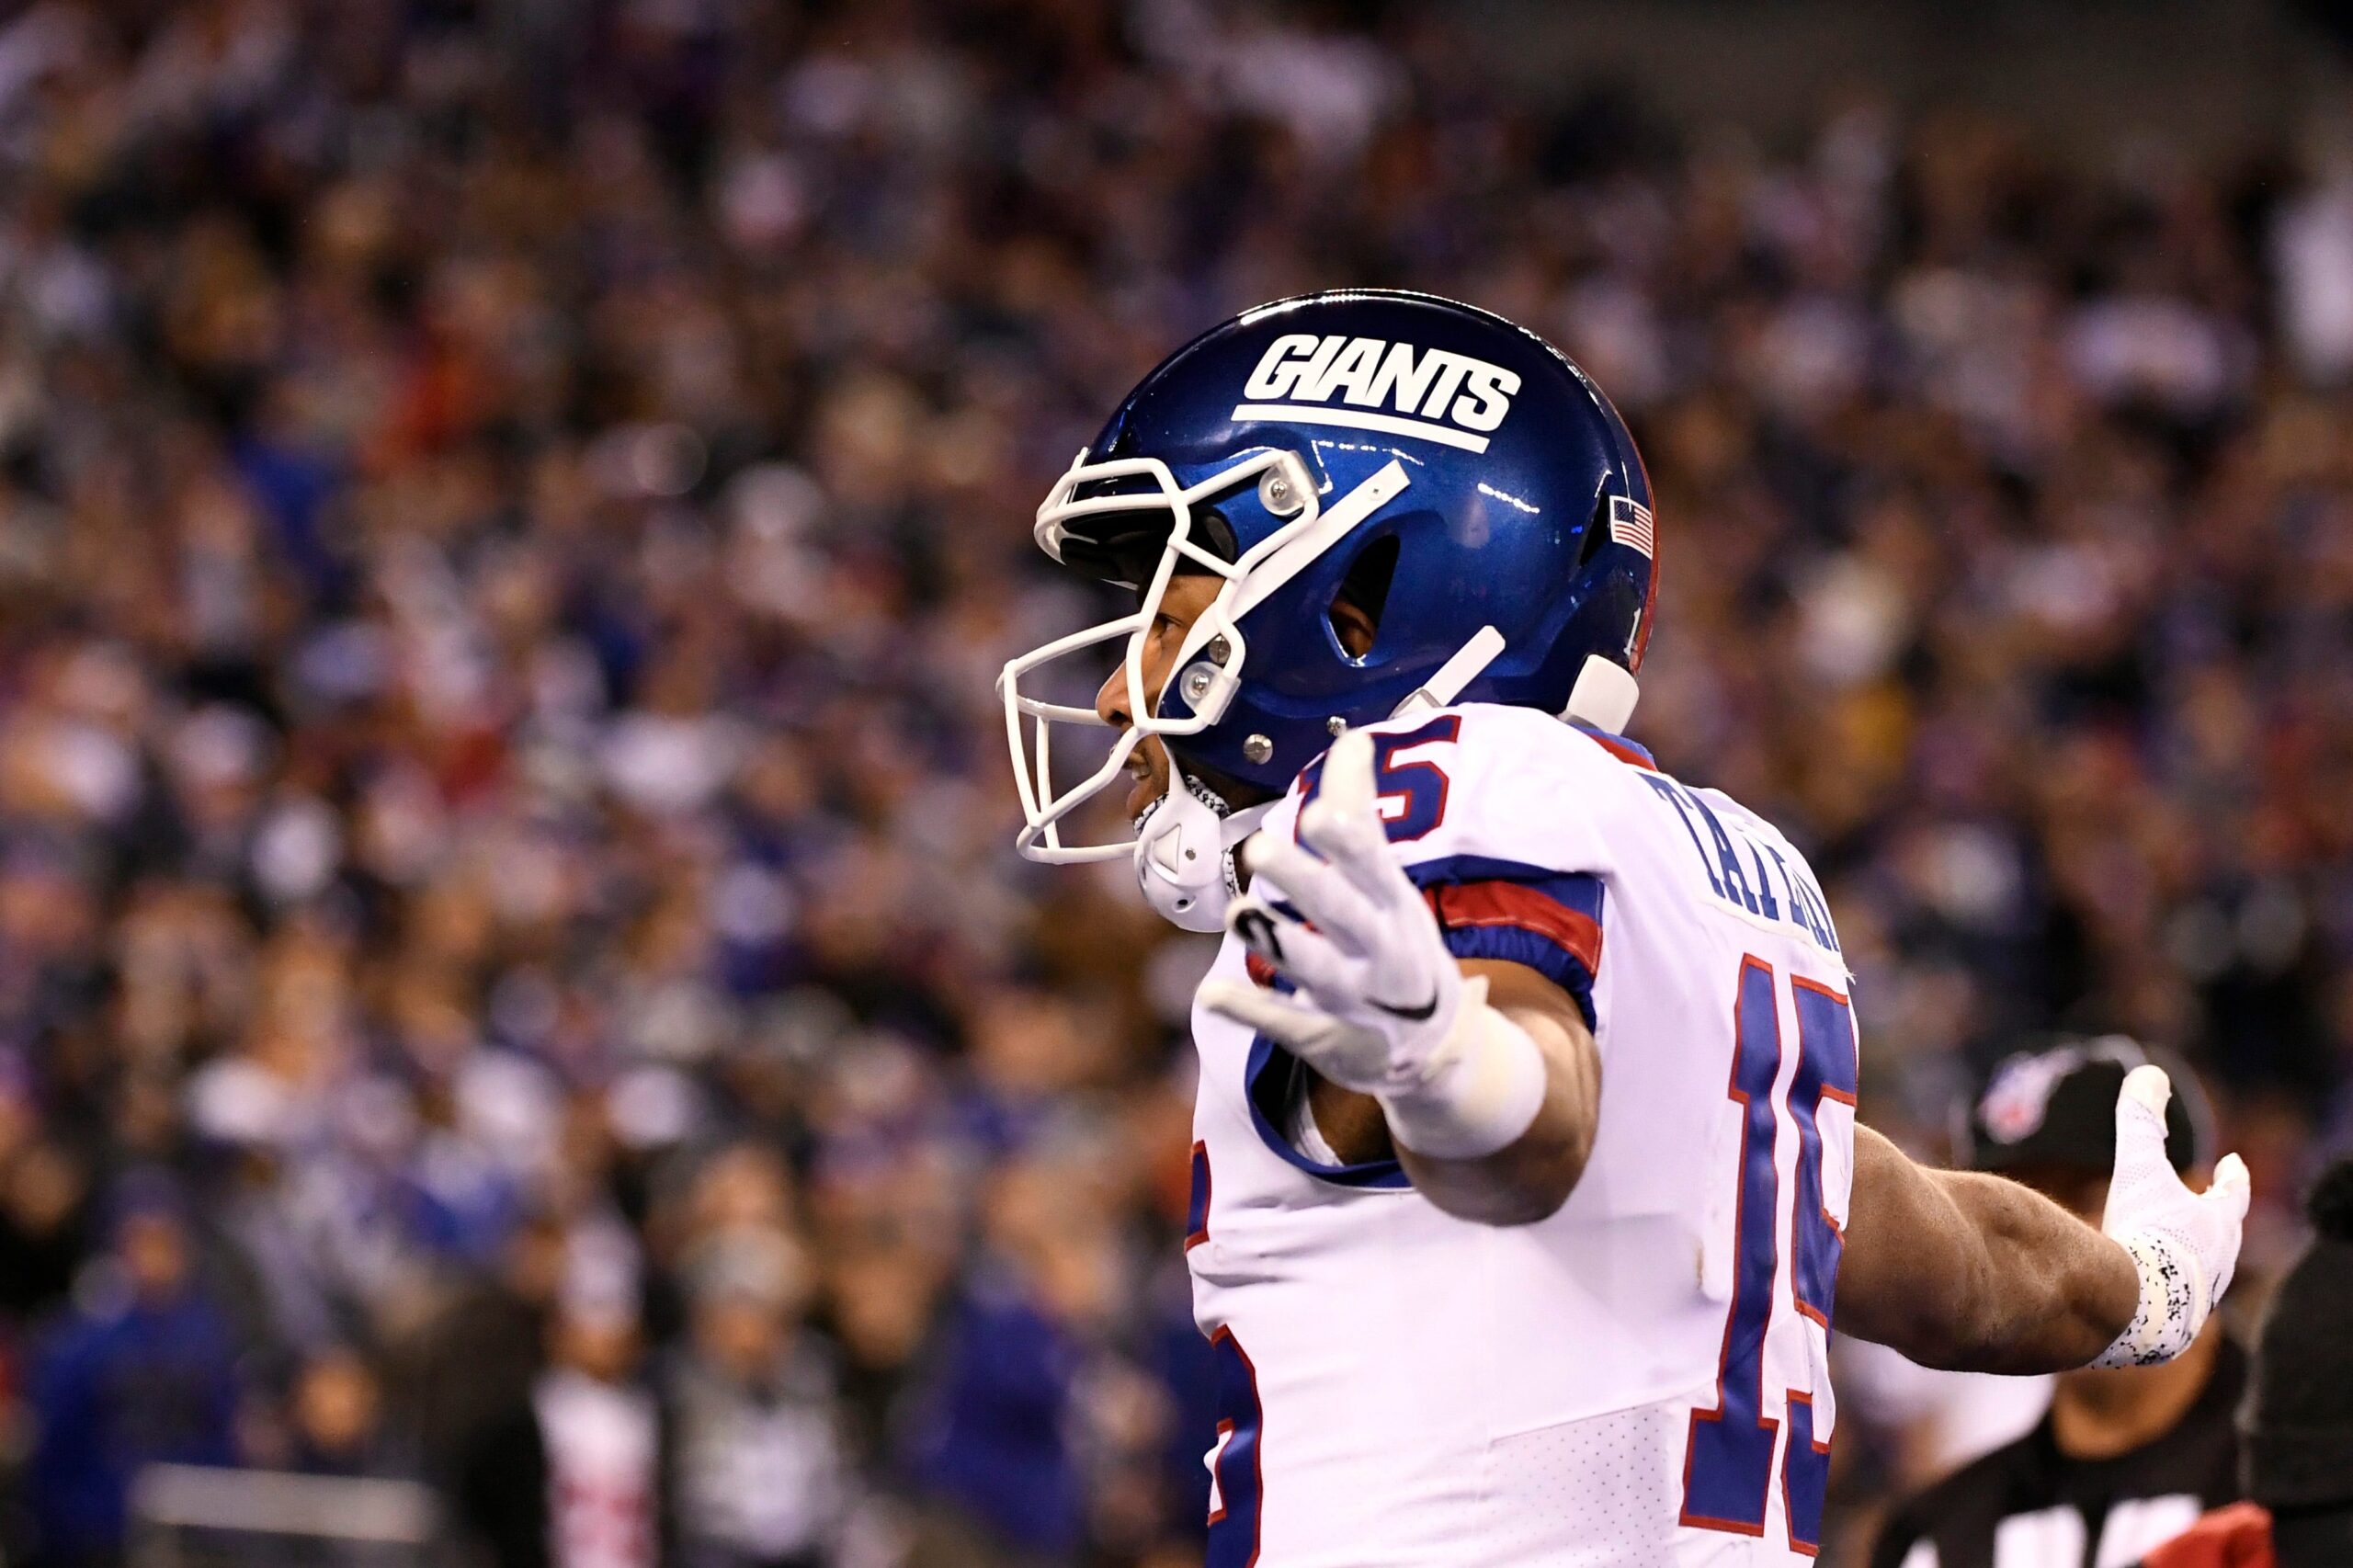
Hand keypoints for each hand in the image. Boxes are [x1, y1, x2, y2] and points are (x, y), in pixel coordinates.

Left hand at [1198, 727, 1463, 1099]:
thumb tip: (1353, 737)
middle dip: (1306, 883)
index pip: (1375, 868)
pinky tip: (1211, 994)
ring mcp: (1354, 999)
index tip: (1318, 813)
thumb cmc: (1399, 940)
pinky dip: (1251, 1011)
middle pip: (1343, 913)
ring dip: (1277, 942)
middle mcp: (1379, 950)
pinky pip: (1287, 1025)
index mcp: (1395, 905)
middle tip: (1262, 848)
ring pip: (1316, 969)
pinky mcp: (1326, 1039)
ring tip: (1239, 913)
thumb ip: (1361, 812)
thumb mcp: (1389, 882)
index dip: (1349, 843)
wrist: (1437, 1049)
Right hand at [2093, 1065, 2251, 1366]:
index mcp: (2218, 1225)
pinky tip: (2146, 1290)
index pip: (2234, 1194)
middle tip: (2207, 1206)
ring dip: (2191, 1256)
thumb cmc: (2145, 1234)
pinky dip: (2166, 1287)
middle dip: (2215, 1218)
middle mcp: (2218, 1263)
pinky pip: (2175, 1300)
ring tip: (2172, 1251)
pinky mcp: (2173, 1327)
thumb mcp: (2141, 1169)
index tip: (2234, 1165)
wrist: (2139, 1309)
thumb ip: (2142, 1121)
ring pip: (2203, 1271)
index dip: (2233, 1178)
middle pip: (2224, 1235)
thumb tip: (2149, 1073)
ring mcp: (2199, 1298)